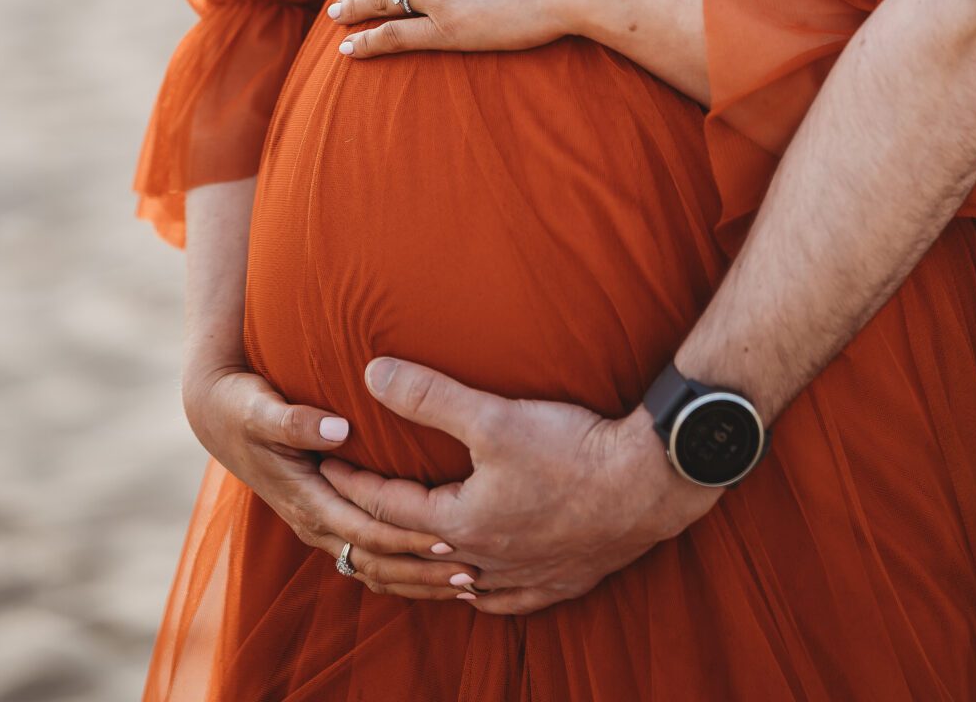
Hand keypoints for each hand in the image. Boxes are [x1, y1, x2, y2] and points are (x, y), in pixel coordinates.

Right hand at [182, 359, 469, 597]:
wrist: (217, 415)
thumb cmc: (242, 408)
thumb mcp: (261, 410)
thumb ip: (297, 421)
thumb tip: (340, 430)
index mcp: (304, 498)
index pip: (364, 530)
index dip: (405, 536)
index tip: (449, 537)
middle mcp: (314, 520)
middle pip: (375, 559)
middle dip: (421, 570)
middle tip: (472, 573)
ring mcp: (319, 523)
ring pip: (372, 565)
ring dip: (415, 577)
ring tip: (464, 583)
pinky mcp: (325, 517)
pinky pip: (365, 555)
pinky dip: (399, 568)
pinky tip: (432, 570)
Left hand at [320, 359, 720, 614]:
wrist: (648, 485)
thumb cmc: (572, 448)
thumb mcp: (494, 415)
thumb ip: (429, 396)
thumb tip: (371, 374)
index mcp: (463, 523)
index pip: (390, 507)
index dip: (354, 484)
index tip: (327, 468)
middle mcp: (484, 562)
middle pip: (412, 559)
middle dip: (371, 538)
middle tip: (339, 522)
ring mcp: (522, 578)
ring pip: (452, 588)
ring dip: (414, 574)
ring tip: (391, 562)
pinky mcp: (556, 582)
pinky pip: (501, 601)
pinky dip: (474, 595)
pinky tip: (471, 590)